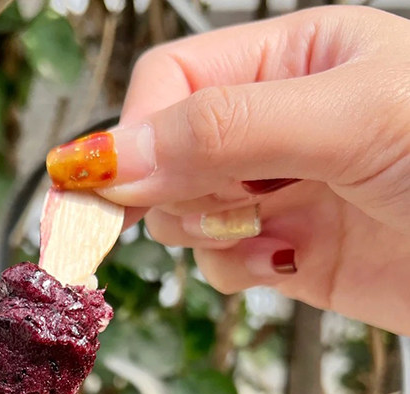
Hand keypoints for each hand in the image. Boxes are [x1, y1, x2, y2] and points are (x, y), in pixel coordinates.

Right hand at [45, 6, 409, 335]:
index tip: (107, 188)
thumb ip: (224, 131)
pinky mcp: (291, 255)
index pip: (171, 84)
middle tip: (214, 212)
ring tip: (265, 238)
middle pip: (165, 152)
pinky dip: (235, 273)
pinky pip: (221, 265)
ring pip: (184, 215)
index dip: (135, 136)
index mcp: (292, 59)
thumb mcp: (346, 119)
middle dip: (174, 191)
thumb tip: (114, 157)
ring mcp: (281, 192)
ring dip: (207, 237)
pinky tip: (282, 267)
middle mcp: (279, 123)